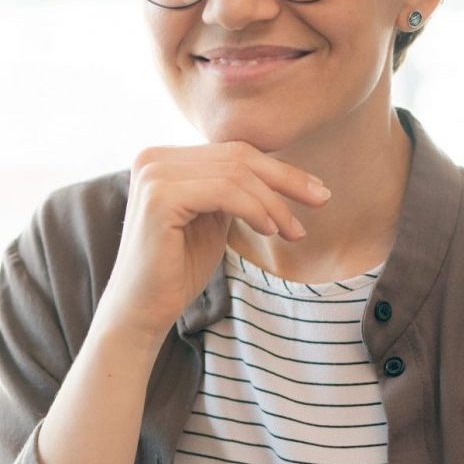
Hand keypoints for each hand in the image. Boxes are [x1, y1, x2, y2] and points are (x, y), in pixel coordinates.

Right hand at [96, 142, 329, 343]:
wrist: (142, 311)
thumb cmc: (178, 271)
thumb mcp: (213, 220)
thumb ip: (233, 191)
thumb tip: (282, 173)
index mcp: (164, 158)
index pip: (233, 152)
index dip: (279, 170)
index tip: (315, 191)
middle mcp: (153, 157)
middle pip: (237, 157)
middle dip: (286, 180)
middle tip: (322, 200)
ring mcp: (153, 174)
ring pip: (235, 174)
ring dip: (274, 202)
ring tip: (293, 231)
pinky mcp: (159, 196)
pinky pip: (224, 191)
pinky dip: (255, 209)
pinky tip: (271, 230)